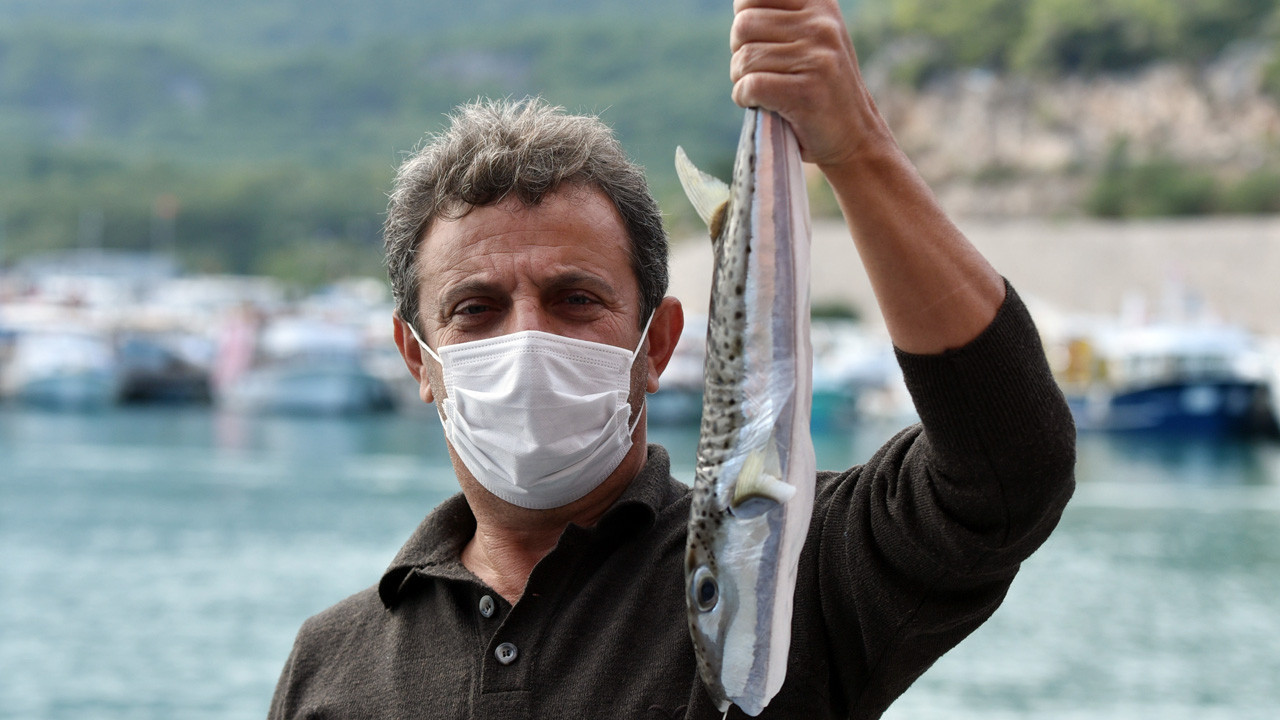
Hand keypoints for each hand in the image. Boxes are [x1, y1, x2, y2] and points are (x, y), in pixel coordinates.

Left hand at [730, 0, 887, 167]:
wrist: (855, 136)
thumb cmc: (822, 88)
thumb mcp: (813, 38)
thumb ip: (782, 16)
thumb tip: (740, 7)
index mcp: (820, 6)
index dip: (744, 17)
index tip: (756, 39)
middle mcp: (821, 26)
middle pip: (743, 25)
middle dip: (740, 52)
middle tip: (760, 71)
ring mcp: (816, 59)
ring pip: (744, 58)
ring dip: (742, 79)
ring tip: (764, 90)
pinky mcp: (806, 93)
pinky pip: (750, 85)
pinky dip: (744, 98)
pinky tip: (760, 104)